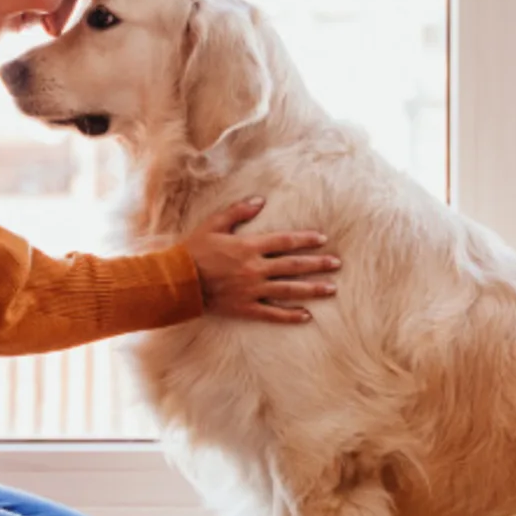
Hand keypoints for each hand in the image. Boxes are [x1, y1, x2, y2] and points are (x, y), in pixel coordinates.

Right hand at [181, 197, 339, 323]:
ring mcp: (252, 290)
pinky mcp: (246, 307)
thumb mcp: (214, 224)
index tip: (322, 239)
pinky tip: (306, 316)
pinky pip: (272, 312)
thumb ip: (238, 211)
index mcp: (249, 246)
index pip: (284, 241)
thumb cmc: (194, 250)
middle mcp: (255, 268)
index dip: (305, 240)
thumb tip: (260, 200)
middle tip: (337, 264)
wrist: (178, 281)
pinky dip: (290, 315)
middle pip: (293, 265)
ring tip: (331, 289)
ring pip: (289, 289)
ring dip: (312, 289)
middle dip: (317, 264)